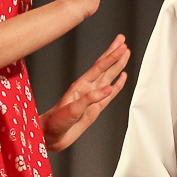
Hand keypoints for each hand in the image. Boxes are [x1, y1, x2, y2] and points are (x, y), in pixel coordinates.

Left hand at [40, 34, 129, 151]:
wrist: (51, 136)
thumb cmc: (56, 122)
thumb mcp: (72, 110)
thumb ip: (90, 98)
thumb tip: (108, 88)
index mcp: (81, 86)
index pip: (99, 67)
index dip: (111, 56)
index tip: (121, 46)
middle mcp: (87, 89)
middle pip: (104, 67)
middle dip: (114, 53)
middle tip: (122, 40)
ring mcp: (92, 97)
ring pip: (108, 77)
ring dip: (117, 65)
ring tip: (126, 53)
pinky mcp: (95, 108)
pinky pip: (110, 94)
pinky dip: (117, 85)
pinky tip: (122, 77)